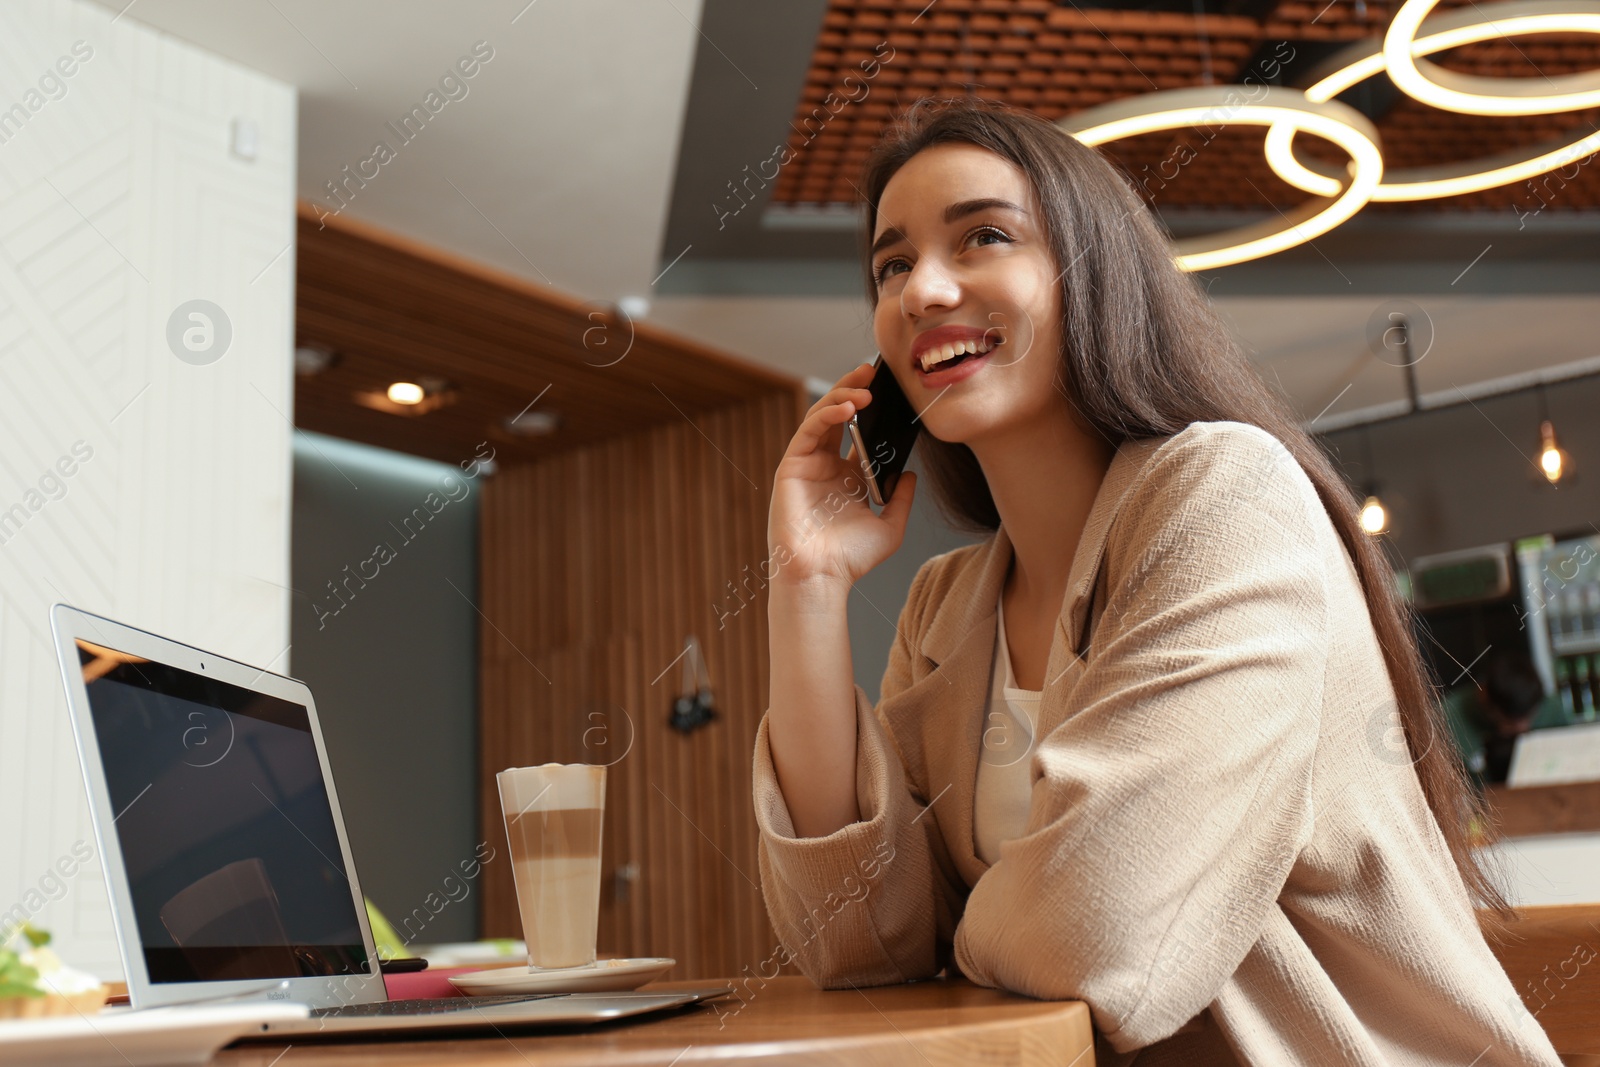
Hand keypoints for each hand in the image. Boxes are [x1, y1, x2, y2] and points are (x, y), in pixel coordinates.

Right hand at [768, 363, 916, 589]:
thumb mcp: (890, 527)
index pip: (858, 432)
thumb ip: (901, 500)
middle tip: (873, 372)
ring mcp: (807, 465)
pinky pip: (808, 431)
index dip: (872, 410)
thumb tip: (912, 475)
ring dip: (842, 395)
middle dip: (854, 389)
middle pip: (838, 416)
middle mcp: (826, 467)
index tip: (891, 390)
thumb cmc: (850, 559)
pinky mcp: (792, 466)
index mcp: (847, 477)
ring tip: (864, 387)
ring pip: (821, 417)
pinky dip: (826, 414)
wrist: (822, 576)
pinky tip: (849, 407)